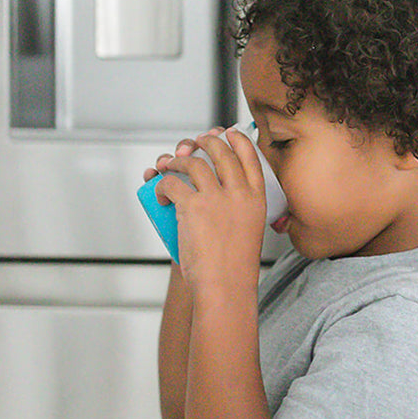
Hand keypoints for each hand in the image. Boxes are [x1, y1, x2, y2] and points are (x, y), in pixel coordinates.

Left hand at [154, 127, 266, 292]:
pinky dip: (161, 185)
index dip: (237, 139)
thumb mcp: (248, 228)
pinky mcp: (192, 206)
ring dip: (177, 159)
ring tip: (169, 164)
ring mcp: (216, 197)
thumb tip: (212, 190)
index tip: (227, 133)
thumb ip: (237, 207)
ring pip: (193, 162)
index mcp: (257, 197)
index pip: (249, 155)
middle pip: (220, 151)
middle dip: (204, 141)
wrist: (226, 285)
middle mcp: (239, 192)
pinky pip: (171, 183)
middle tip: (194, 143)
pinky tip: (161, 194)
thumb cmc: (234, 265)